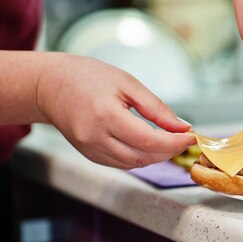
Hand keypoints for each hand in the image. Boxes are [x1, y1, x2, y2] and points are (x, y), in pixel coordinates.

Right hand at [36, 53, 195, 168]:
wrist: (51, 85)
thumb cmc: (89, 77)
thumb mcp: (128, 84)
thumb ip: (156, 108)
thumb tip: (180, 126)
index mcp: (106, 116)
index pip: (148, 140)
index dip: (174, 142)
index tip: (191, 136)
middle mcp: (95, 138)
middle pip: (143, 156)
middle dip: (169, 150)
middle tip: (185, 138)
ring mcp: (90, 150)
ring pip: (133, 164)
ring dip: (157, 156)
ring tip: (172, 141)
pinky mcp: (89, 155)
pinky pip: (121, 163)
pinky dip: (140, 157)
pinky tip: (151, 145)